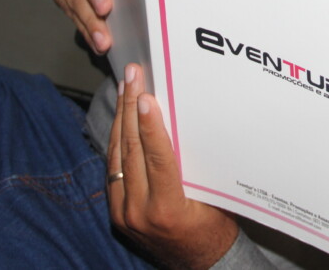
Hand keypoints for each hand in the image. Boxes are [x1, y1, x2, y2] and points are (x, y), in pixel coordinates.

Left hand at [109, 64, 238, 267]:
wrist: (198, 263)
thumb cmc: (215, 227)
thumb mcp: (214, 196)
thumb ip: (196, 166)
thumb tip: (189, 123)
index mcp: (167, 208)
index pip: (156, 156)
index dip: (150, 123)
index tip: (146, 95)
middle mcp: (139, 212)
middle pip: (131, 149)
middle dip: (130, 108)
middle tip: (132, 77)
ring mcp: (124, 213)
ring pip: (117, 156)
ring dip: (121, 119)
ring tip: (124, 88)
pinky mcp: (117, 213)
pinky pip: (114, 170)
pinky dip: (118, 141)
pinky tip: (122, 119)